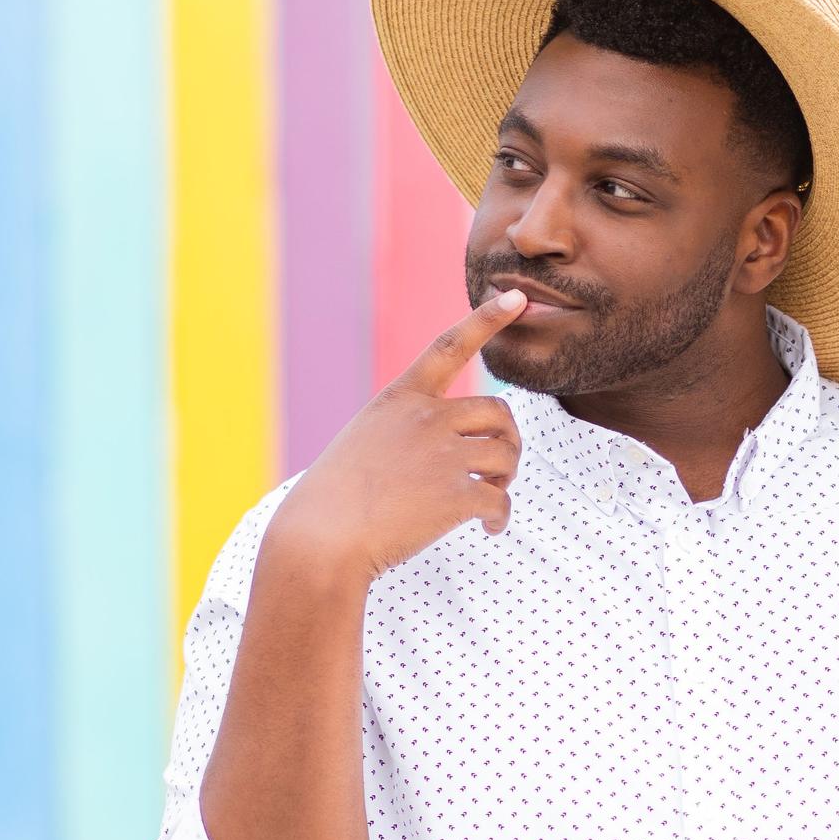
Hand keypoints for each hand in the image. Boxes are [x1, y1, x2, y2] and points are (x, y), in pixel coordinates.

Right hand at [269, 289, 529, 580]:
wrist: (321, 540)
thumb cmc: (335, 499)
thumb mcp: (365, 441)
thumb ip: (408, 430)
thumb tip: (457, 444)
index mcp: (400, 399)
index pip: (450, 347)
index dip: (486, 320)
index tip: (518, 298)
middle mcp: (425, 418)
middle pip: (498, 412)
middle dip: (507, 439)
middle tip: (498, 467)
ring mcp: (442, 455)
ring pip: (505, 455)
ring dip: (506, 477)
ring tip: (490, 496)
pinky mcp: (456, 495)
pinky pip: (500, 501)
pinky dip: (500, 518)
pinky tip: (489, 529)